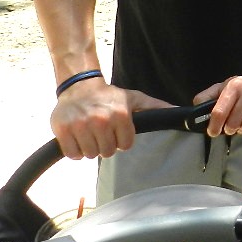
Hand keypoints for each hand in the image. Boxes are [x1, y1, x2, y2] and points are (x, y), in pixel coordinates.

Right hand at [51, 81, 171, 159]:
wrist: (79, 86)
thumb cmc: (109, 96)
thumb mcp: (134, 98)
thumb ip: (155, 107)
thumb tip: (179, 112)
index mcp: (120, 114)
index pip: (124, 145)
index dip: (120, 140)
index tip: (115, 132)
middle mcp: (101, 120)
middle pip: (106, 152)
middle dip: (104, 145)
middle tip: (101, 132)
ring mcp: (80, 125)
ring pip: (90, 155)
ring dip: (89, 148)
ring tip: (89, 134)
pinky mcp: (62, 130)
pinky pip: (72, 154)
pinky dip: (74, 151)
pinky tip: (78, 138)